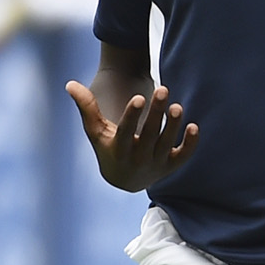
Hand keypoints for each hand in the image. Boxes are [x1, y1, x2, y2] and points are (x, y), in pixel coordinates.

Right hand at [67, 78, 196, 189]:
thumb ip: (87, 107)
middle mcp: (138, 158)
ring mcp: (156, 163)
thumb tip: (70, 84)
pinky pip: (183, 156)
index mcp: (119, 149)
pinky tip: (193, 126)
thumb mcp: (96, 132)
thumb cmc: (108, 149)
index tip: (139, 97)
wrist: (124, 180)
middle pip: (149, 135)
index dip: (132, 115)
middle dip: (156, 113)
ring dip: (173, 126)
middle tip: (163, 89)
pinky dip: (190, 144)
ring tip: (176, 106)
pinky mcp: (171, 165)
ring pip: (166, 143)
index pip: (125, 132)